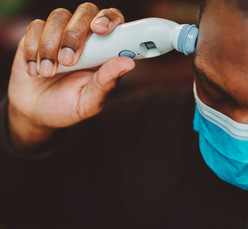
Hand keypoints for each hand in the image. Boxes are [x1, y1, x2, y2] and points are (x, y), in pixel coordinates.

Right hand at [7, 3, 134, 151]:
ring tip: (49, 72)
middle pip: (86, 11)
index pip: (114, 20)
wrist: (36, 112)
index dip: (109, 18)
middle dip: (76, 33)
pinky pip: (36, 27)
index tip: (100, 30)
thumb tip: (128, 63)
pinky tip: (35, 70)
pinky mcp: (37, 35)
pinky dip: (34, 49)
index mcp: (105, 50)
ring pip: (59, 17)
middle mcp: (85, 36)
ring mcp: (61, 33)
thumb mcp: (90, 101)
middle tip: (68, 61)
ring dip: (52, 45)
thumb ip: (107, 82)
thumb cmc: (69, 106)